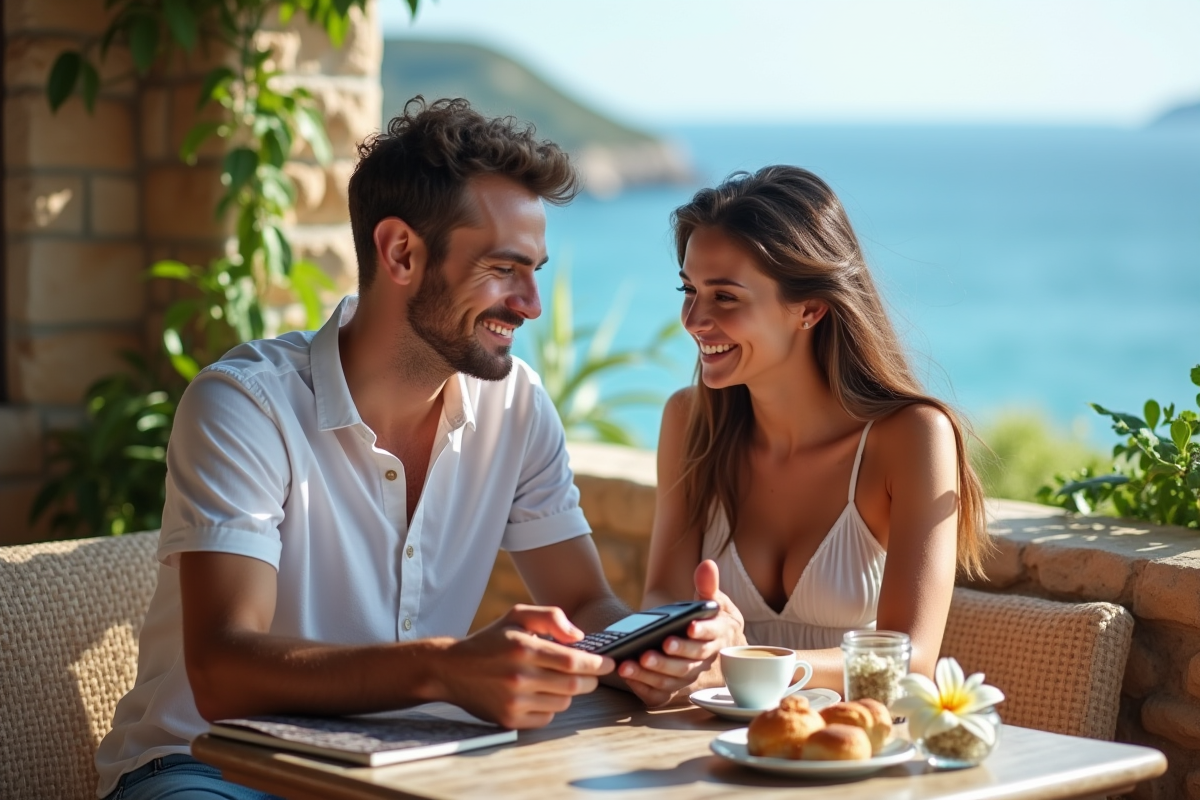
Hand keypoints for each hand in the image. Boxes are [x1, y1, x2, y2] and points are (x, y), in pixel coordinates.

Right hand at [435, 604, 613, 728]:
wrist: (451, 669)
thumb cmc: (490, 639)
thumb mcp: (517, 615)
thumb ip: (551, 618)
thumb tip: (579, 637)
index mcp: (524, 648)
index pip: (573, 661)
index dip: (597, 664)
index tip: (610, 663)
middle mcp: (519, 677)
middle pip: (573, 685)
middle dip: (589, 679)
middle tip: (590, 673)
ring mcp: (514, 701)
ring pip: (563, 703)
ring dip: (568, 693)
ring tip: (557, 680)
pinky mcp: (509, 720)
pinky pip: (547, 718)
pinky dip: (551, 707)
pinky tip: (540, 694)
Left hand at [619, 560, 745, 706]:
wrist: (714, 644)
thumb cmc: (711, 619)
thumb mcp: (714, 601)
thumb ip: (708, 585)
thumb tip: (707, 565)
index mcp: (719, 636)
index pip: (712, 636)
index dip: (701, 633)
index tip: (689, 627)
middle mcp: (705, 660)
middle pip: (688, 664)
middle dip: (668, 659)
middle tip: (648, 652)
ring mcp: (690, 676)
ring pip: (672, 680)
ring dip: (651, 674)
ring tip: (629, 664)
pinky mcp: (674, 688)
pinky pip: (660, 694)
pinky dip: (644, 688)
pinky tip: (628, 676)